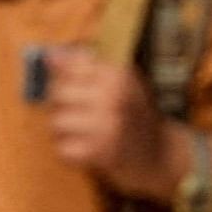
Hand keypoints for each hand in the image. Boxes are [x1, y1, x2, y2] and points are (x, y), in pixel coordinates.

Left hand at [44, 44, 183, 199]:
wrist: (163, 155)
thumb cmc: (134, 116)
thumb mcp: (119, 84)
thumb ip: (84, 68)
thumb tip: (49, 56)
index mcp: (118, 76)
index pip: (69, 66)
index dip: (68, 78)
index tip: (82, 89)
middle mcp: (113, 97)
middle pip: (57, 94)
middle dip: (63, 105)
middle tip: (85, 114)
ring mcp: (107, 126)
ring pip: (56, 122)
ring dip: (66, 132)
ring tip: (87, 133)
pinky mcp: (100, 153)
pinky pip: (63, 149)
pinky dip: (71, 153)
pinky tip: (88, 150)